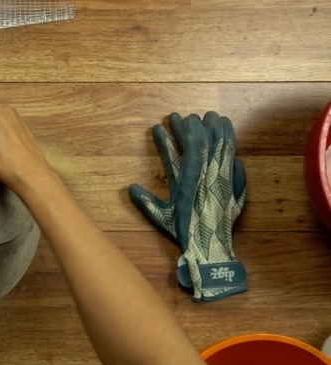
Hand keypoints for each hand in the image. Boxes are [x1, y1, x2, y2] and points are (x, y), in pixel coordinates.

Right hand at [128, 112, 246, 300]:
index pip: (188, 146)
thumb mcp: (160, 217)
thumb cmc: (183, 232)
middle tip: (191, 116)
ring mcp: (223, 180)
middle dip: (199, 126)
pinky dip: (232, 150)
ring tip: (217, 117)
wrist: (210, 247)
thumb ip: (146, 201)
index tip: (173, 119)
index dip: (180, 131)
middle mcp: (207, 176)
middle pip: (206, 143)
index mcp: (188, 179)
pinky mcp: (234, 188)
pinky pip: (235, 163)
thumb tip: (131, 187)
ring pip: (223, 149)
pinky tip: (231, 142)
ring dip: (220, 131)